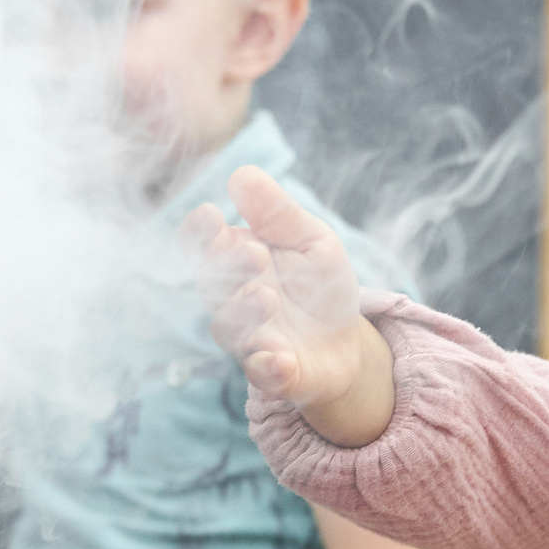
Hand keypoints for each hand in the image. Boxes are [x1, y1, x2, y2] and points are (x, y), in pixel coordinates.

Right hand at [181, 165, 394, 444]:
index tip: (210, 216)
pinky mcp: (275, 374)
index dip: (200, 233)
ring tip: (266, 297)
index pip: (203, 244)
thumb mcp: (311, 239)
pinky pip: (263, 373)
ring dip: (246, 314)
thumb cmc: (318, 284)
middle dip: (229, 270)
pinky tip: (281, 358)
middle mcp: (232, 300)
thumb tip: (241, 174)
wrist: (348, 341)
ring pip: (232, 329)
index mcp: (236, 260)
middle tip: (254, 253)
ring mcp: (251, 339)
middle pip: (214, 285)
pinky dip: (269, 368)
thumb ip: (278, 213)